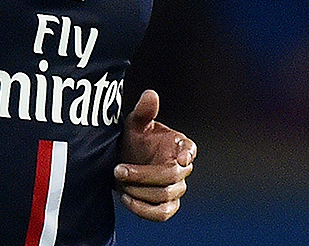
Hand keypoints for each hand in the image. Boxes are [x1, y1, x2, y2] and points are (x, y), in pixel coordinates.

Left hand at [114, 89, 195, 221]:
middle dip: (143, 175)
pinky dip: (144, 210)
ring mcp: (176, 188)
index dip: (187, 155)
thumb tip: (150, 95)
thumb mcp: (134, 123)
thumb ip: (143, 111)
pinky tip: (126, 199)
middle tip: (118, 169)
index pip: (190, 150)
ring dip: (141, 192)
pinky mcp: (166, 205)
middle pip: (172, 177)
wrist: (121, 160)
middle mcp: (182, 168)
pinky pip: (162, 213)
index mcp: (179, 145)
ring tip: (119, 182)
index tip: (180, 160)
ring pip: (166, 196)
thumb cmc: (133, 139)